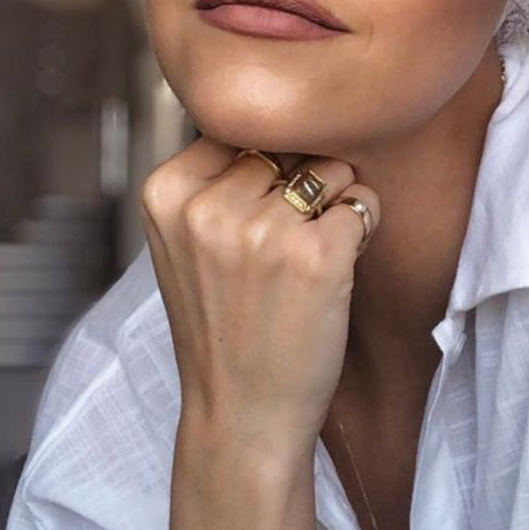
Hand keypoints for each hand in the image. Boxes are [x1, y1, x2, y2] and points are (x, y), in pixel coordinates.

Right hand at [141, 138, 380, 461]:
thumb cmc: (224, 327)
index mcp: (165, 191)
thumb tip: (280, 113)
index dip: (262, 170)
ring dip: (335, 205)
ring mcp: (261, 230)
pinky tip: (336, 270)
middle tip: (283, 251)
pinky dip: (363, 230)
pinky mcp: (316, 255)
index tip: (252, 222)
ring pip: (331, 168)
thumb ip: (214, 180)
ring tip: (307, 261)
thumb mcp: (186, 244)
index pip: (239, 130)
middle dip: (300, 187)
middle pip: (287, 146)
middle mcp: (207, 205)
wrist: (241, 416)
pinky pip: (362, 202)